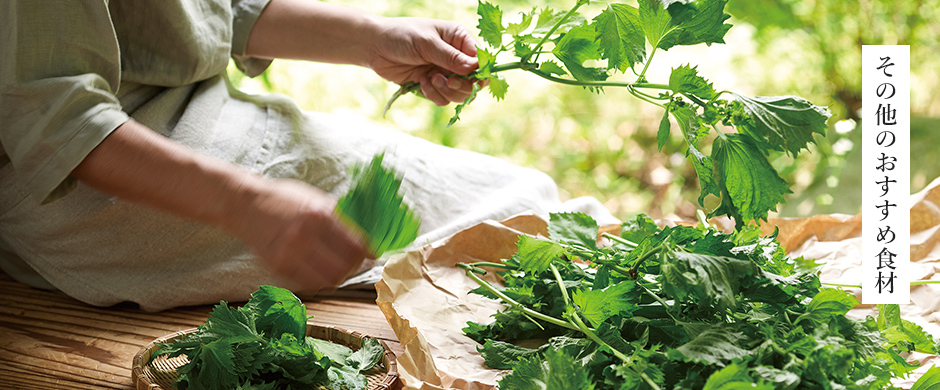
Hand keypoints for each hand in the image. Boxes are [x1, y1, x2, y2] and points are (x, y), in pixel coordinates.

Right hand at [232, 178, 373, 292]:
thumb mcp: (316, 199)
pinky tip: (318, 268)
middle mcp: (305, 235)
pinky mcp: (278, 266)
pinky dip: (320, 280)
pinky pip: (310, 284)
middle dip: (354, 267)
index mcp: (319, 215)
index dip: (367, 253)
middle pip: (345, 267)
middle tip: (353, 262)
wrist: (245, 204)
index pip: (355, 246)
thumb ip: (341, 218)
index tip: (371, 255)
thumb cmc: (284, 199)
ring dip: (338, 276)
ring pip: (329, 280)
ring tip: (336, 266)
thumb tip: (367, 240)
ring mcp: (290, 253)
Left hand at [369, 17, 480, 105]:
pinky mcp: (433, 85)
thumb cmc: (401, 36)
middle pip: (474, 81)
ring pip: (459, 94)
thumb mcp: (427, 43)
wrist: (375, 47)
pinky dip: (433, 95)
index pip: (481, 59)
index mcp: (459, 39)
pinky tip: (421, 83)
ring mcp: (445, 72)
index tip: (470, 78)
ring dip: (445, 91)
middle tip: (446, 81)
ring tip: (429, 80)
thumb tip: (475, 68)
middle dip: (461, 85)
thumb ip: (451, 57)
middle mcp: (456, 57)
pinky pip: (443, 99)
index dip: (479, 72)